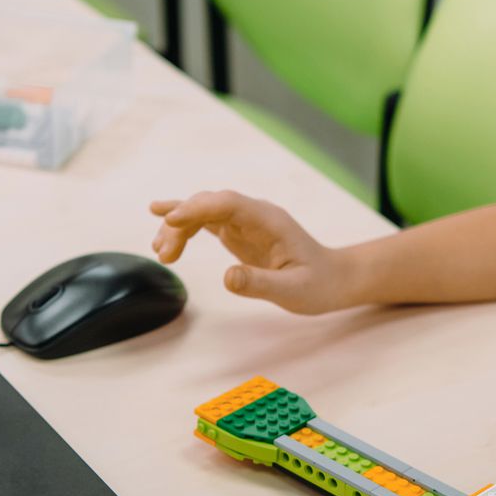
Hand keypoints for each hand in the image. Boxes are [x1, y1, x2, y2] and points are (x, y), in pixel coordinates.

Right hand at [150, 191, 360, 314]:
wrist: (333, 279)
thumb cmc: (317, 284)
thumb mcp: (292, 291)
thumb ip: (260, 284)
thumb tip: (226, 278)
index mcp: (269, 220)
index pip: (227, 203)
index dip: (197, 208)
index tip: (170, 220)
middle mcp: (254, 214)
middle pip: (209, 205)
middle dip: (181, 223)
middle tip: (164, 255)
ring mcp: (245, 221)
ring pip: (203, 212)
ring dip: (178, 227)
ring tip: (162, 254)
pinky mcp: (239, 232)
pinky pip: (206, 222)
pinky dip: (185, 229)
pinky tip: (165, 235)